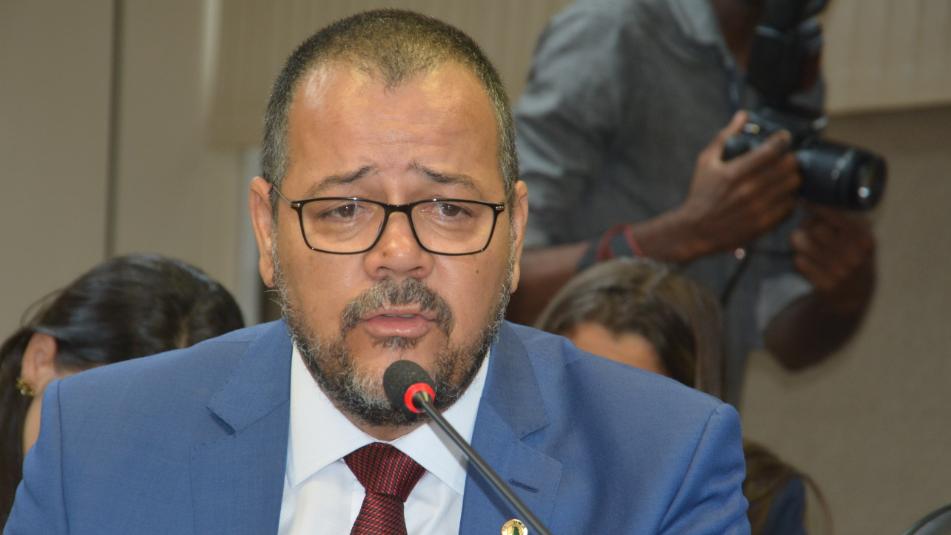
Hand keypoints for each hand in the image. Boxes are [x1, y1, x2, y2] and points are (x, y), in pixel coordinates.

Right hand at [675, 111, 800, 256]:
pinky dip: (789, 198)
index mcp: (734, 173)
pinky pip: (790, 207)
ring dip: (793, 177)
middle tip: (788, 156)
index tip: (783, 137)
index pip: (771, 150)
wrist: (695, 230)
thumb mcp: (706, 162)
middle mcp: (748, 190)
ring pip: (793, 186)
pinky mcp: (764, 224)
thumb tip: (742, 115)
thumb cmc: (701, 194)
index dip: (782, 139)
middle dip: (791, 158)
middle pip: (788, 167)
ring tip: (787, 175)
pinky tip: (782, 194)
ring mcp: (758, 209)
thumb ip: (725, 137)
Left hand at [790, 203, 875, 312]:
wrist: (854, 295)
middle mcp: (855, 256)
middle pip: (817, 229)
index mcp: (865, 239)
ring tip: (803, 245)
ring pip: (803, 244)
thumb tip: (806, 204)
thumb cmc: (851, 257)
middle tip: (805, 228)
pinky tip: (808, 262)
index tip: (806, 203)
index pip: (835, 216)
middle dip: (807, 225)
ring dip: (799, 242)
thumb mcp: (858, 238)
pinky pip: (799, 261)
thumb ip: (839, 220)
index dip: (816, 208)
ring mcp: (840, 272)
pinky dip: (799, 259)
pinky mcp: (825, 285)